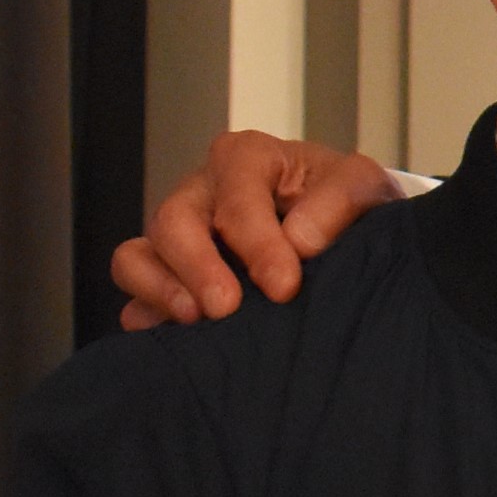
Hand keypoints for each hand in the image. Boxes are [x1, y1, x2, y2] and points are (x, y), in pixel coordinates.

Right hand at [112, 131, 399, 326]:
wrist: (341, 227)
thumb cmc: (344, 202)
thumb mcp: (362, 186)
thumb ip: (339, 201)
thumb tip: (299, 240)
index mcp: (246, 158)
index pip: (238, 196)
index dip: (257, 243)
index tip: (284, 286)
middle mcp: (201, 191)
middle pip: (173, 221)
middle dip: (198, 267)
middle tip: (227, 308)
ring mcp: (177, 235)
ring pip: (137, 255)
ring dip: (160, 289)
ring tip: (194, 321)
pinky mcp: (165, 275)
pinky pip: (134, 293)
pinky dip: (147, 313)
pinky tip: (173, 337)